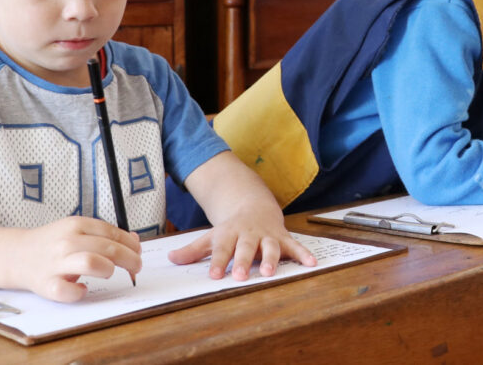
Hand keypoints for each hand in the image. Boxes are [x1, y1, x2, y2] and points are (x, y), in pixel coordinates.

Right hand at [16, 216, 142, 301]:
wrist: (16, 255)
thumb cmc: (54, 243)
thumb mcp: (77, 230)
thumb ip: (105, 234)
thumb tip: (135, 240)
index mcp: (76, 224)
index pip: (112, 232)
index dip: (130, 244)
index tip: (138, 252)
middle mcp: (66, 242)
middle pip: (108, 248)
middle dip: (129, 259)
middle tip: (136, 267)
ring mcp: (56, 264)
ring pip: (92, 263)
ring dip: (108, 269)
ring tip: (109, 272)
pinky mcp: (46, 285)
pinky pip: (68, 291)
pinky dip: (80, 292)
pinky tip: (83, 288)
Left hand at [169, 151, 316, 279]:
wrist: (254, 205)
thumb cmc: (231, 228)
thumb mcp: (212, 236)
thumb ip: (193, 250)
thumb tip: (170, 259)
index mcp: (230, 234)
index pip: (222, 249)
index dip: (218, 262)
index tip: (214, 275)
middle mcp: (249, 234)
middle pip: (246, 248)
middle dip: (243, 261)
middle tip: (239, 276)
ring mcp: (268, 235)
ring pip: (270, 247)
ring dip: (271, 258)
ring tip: (270, 272)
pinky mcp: (283, 238)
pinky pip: (295, 246)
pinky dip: (304, 254)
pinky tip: (312, 264)